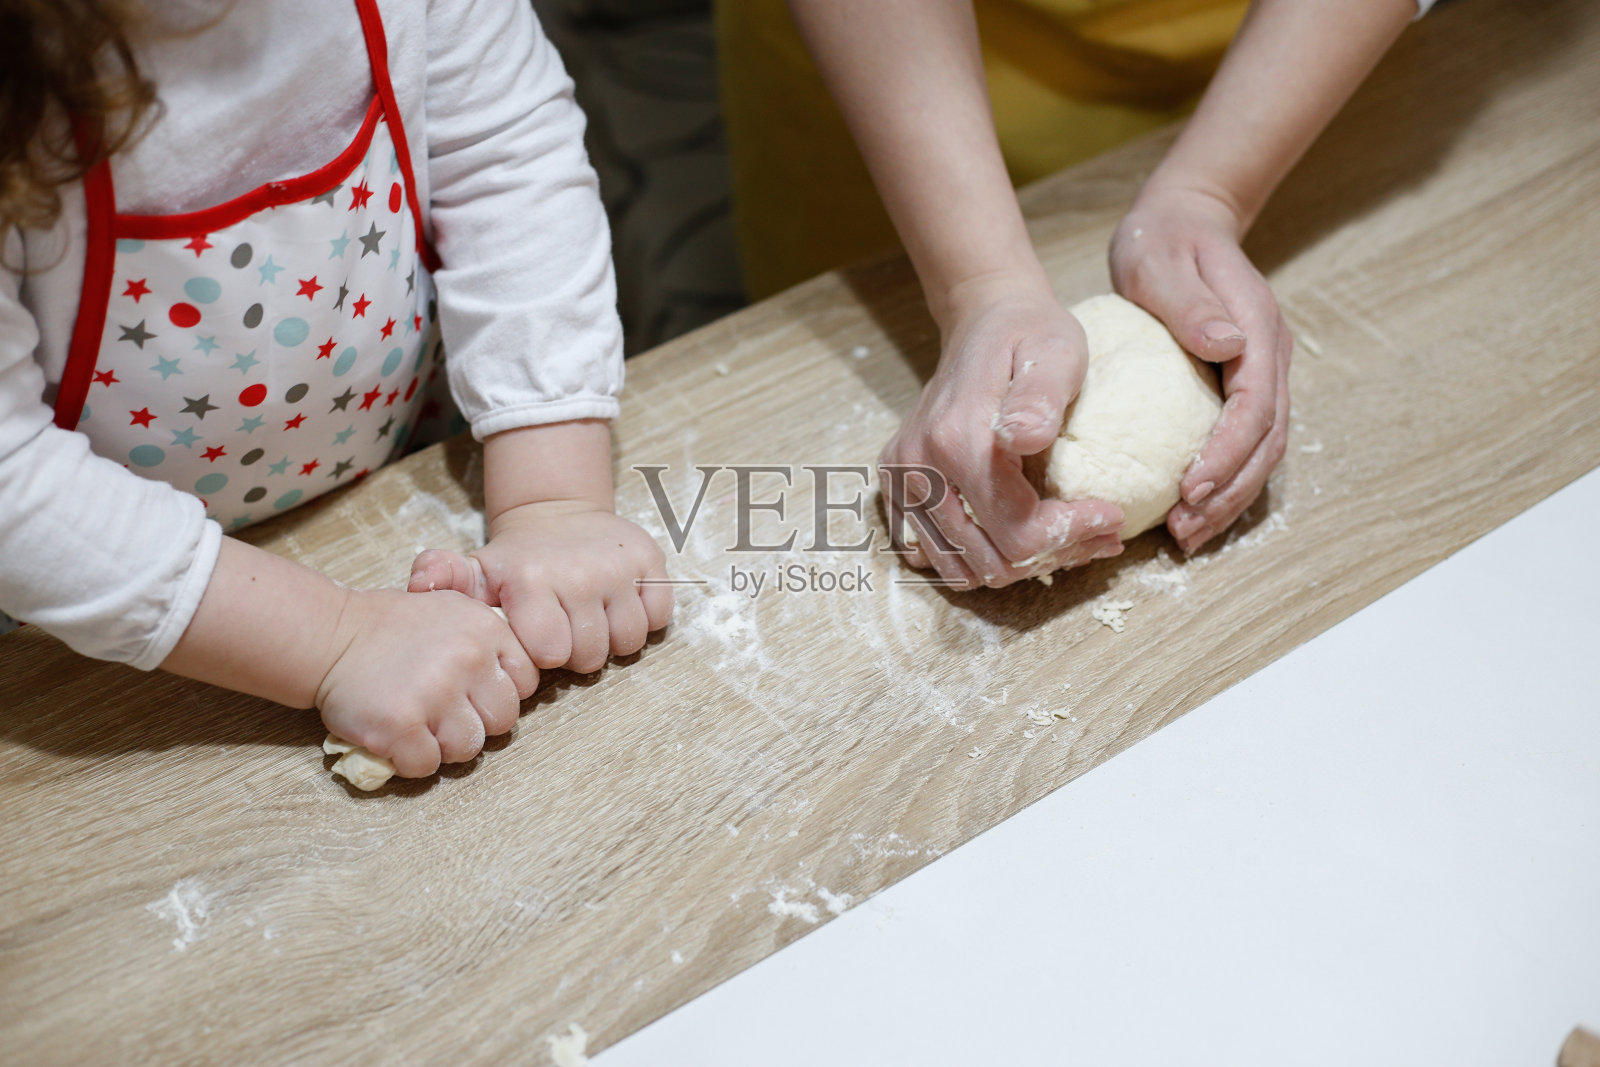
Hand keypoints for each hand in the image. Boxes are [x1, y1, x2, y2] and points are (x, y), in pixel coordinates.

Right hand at [316, 588, 536, 778]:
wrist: (331, 637)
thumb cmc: (392, 628)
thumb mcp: (453, 612)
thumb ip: (488, 641)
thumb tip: (515, 681)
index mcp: (486, 630)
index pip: (526, 681)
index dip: (498, 693)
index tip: (472, 692)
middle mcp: (469, 660)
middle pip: (503, 720)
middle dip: (475, 723)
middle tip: (442, 712)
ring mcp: (436, 694)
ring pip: (468, 748)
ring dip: (443, 745)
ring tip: (418, 723)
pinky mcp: (401, 726)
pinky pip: (427, 765)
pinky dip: (410, 759)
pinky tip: (395, 736)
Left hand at [408, 500, 672, 674]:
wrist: (559, 514)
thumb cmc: (516, 561)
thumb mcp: (476, 572)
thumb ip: (443, 580)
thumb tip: (417, 582)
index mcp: (532, 581)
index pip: (551, 654)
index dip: (546, 654)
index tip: (538, 638)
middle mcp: (578, 573)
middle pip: (591, 655)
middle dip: (579, 652)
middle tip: (566, 630)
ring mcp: (618, 567)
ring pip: (628, 640)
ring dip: (612, 639)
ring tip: (591, 620)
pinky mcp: (651, 561)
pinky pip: (659, 617)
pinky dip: (645, 618)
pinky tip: (619, 606)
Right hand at [881, 276, 1125, 589]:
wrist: (983, 319)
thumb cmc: (1029, 336)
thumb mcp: (1056, 354)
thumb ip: (1040, 398)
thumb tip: (1025, 438)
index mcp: (957, 440)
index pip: (1017, 533)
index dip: (1071, 537)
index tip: (1111, 518)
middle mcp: (918, 466)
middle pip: (991, 561)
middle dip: (1052, 557)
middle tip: (1097, 535)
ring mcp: (901, 479)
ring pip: (962, 569)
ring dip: (1017, 567)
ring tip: (1063, 540)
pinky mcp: (896, 485)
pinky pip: (931, 556)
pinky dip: (977, 559)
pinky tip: (1018, 535)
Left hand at [1111, 184, 1291, 552]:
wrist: (1184, 221)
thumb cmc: (1163, 241)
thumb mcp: (1163, 264)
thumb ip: (1191, 304)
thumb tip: (1227, 344)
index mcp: (1257, 331)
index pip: (1254, 407)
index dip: (1227, 454)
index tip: (1190, 489)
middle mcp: (1271, 357)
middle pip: (1266, 442)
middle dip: (1230, 492)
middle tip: (1185, 530)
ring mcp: (1263, 373)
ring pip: (1262, 451)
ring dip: (1230, 497)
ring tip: (1187, 533)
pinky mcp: (1242, 385)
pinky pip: (1245, 443)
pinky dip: (1224, 480)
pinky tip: (1189, 506)